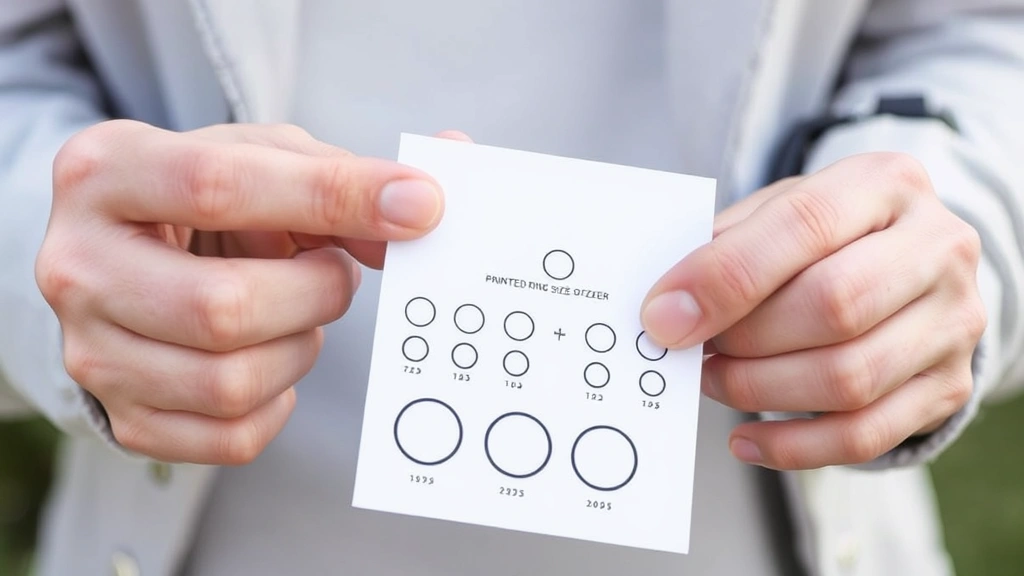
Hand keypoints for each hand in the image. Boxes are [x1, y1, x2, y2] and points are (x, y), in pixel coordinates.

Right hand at [35, 120, 462, 464]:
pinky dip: (280, 401)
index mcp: (105, 173)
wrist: (141, 257)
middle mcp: (76, 266)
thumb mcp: (264, 160)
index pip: (218, 185)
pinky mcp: (122, 418)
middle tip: (335, 273)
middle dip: (315, 293)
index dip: (330, 196)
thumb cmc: (211, 200)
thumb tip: (424, 207)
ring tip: (298, 311)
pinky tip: (275, 358)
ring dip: (300, 347)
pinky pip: (232, 436)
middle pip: (222, 308)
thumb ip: (340, 177)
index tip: (418, 206)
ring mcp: (90, 352)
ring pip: (230, 382)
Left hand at [641, 153, 985, 469]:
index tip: (663, 315)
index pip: (805, 223)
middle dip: (744, 337)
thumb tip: (667, 307)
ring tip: (713, 379)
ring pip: (849, 378)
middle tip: (692, 348)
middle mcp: (938, 247)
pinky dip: (793, 447)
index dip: (726, 276)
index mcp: (885, 184)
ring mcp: (954, 321)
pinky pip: (866, 435)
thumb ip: (727, 247)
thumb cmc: (821, 238)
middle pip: (835, 305)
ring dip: (758, 389)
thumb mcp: (778, 212)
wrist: (904, 266)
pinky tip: (747, 438)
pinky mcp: (949, 385)